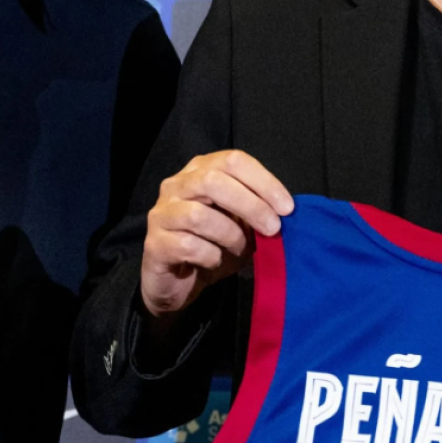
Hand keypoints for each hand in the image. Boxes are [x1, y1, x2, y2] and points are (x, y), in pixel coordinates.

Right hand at [140, 150, 293, 319]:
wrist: (178, 283)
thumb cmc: (213, 246)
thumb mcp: (241, 224)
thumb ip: (257, 210)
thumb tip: (283, 209)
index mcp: (200, 171)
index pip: (233, 160)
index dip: (264, 181)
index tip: (287, 207)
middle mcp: (176, 185)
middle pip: (213, 180)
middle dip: (250, 204)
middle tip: (273, 228)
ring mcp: (162, 213)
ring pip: (199, 215)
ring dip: (231, 235)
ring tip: (241, 249)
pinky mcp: (154, 243)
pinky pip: (188, 246)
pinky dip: (211, 256)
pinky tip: (215, 261)